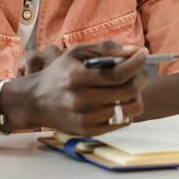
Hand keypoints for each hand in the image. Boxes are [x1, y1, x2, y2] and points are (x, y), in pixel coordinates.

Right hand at [2, 40, 150, 135]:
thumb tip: (133, 50)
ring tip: (130, 87)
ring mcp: (85, 118)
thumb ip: (104, 48)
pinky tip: (118, 100)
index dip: (137, 63)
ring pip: (128, 108)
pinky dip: (126, 110)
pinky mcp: (88, 131)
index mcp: (78, 78)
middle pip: (128, 91)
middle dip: (141, 78)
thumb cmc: (59, 73)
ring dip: (135, 95)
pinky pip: (121, 122)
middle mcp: (81, 100)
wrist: (35, 101)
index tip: (144, 54)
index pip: (118, 73)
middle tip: (142, 71)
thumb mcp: (76, 53)